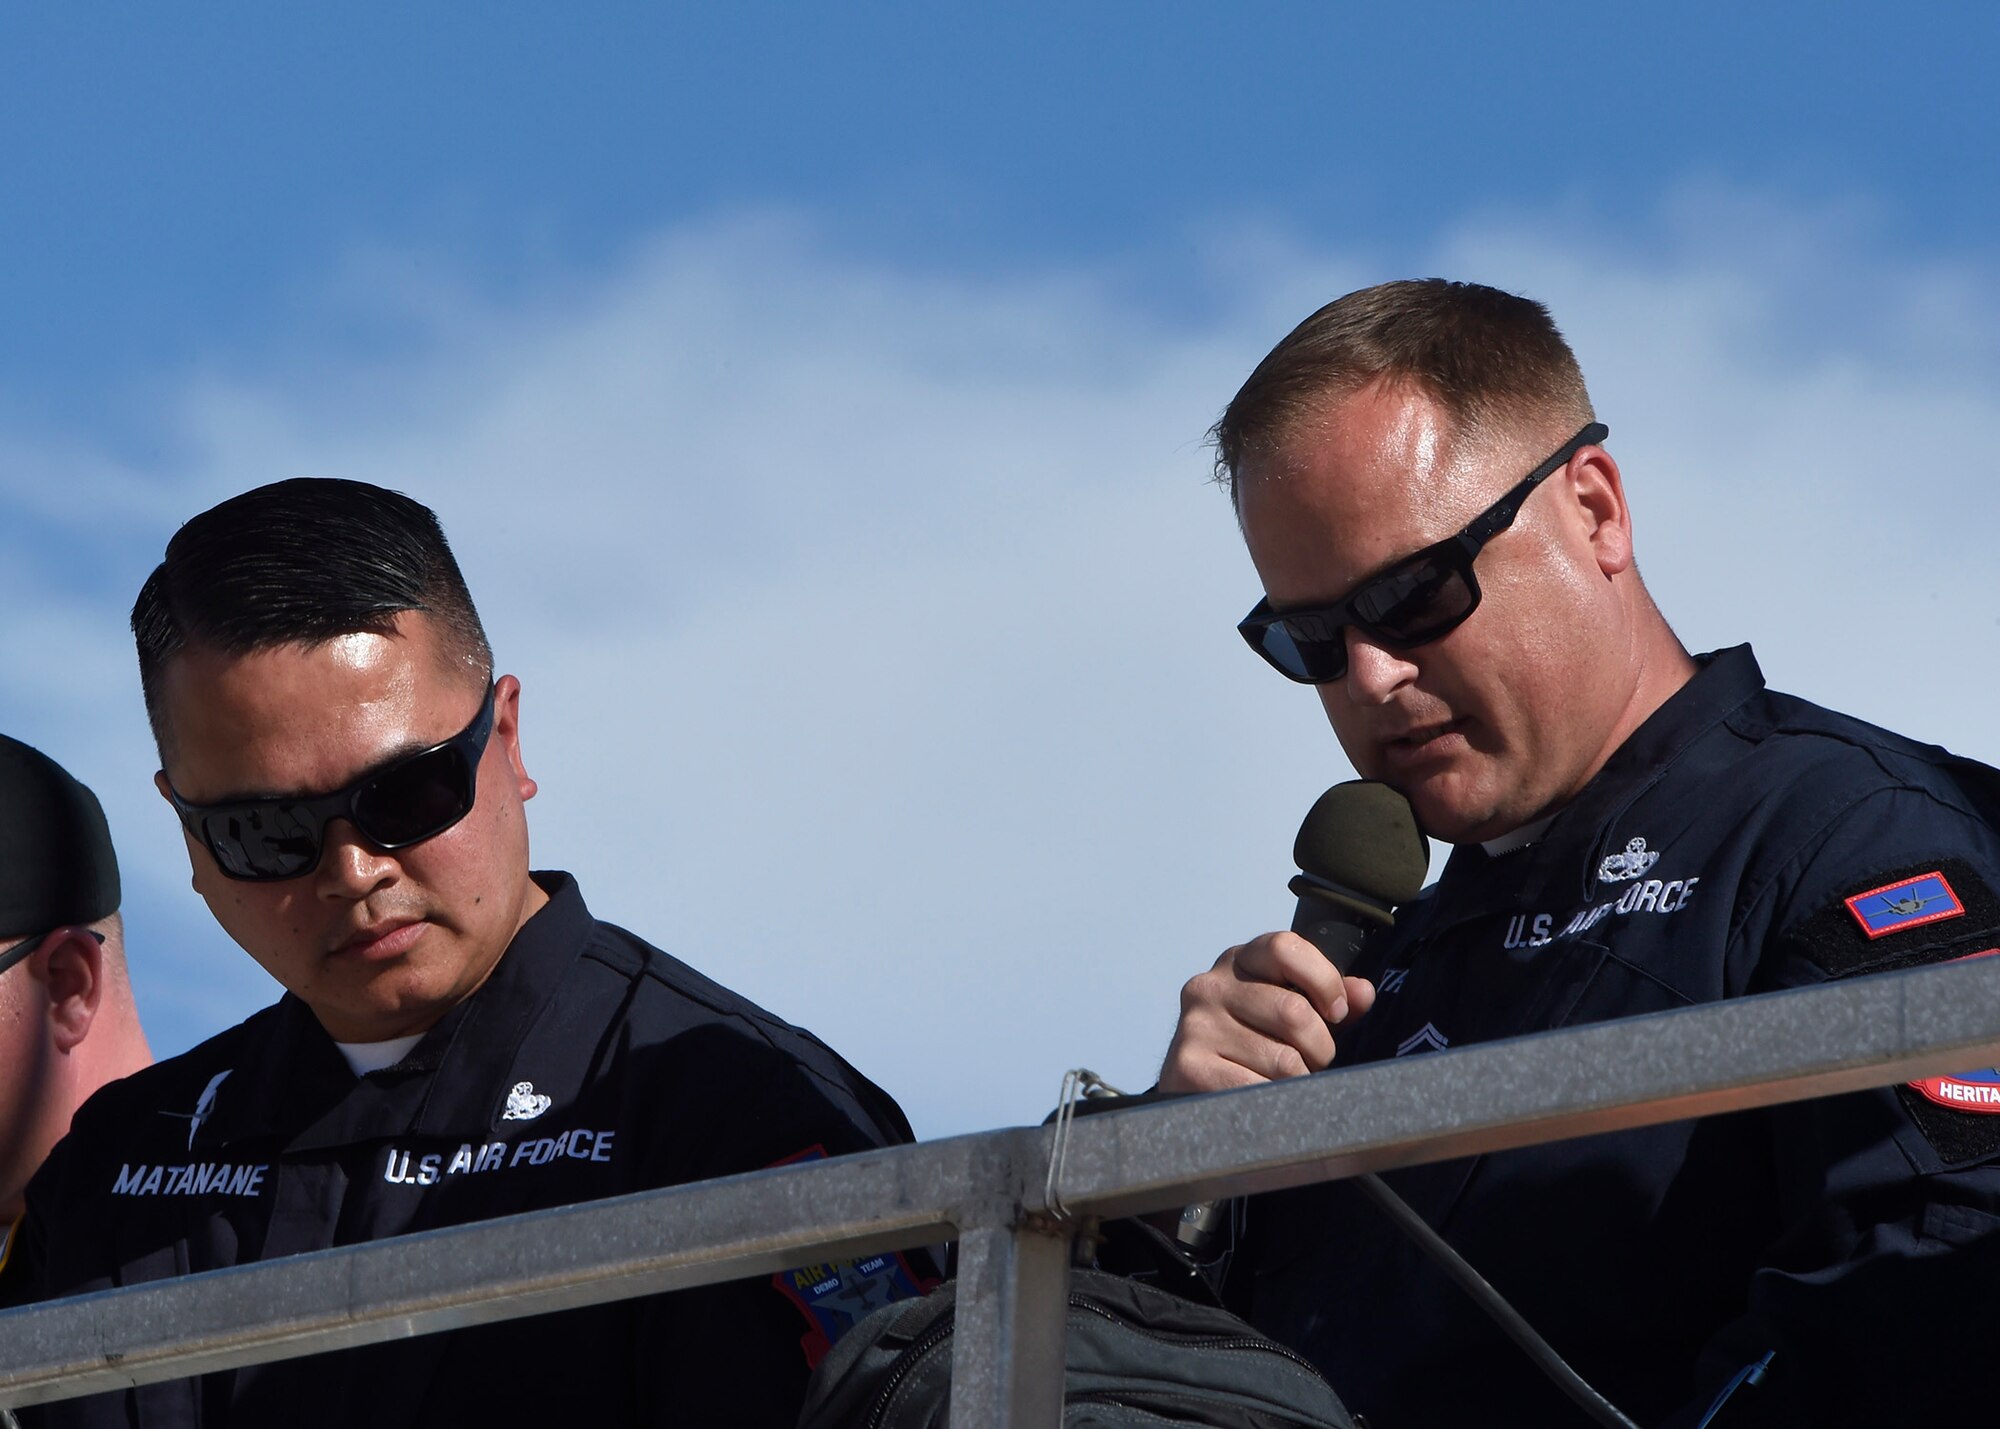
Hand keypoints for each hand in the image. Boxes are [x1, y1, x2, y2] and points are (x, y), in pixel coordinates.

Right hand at [1158, 932, 1375, 1093]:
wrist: (1193, 1085)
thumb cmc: (1253, 1041)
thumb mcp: (1288, 1007)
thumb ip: (1327, 997)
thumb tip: (1362, 993)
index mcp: (1238, 961)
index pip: (1285, 948)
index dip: (1323, 980)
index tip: (1336, 1012)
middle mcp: (1209, 986)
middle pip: (1293, 1011)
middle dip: (1320, 1047)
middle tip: (1312, 1061)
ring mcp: (1195, 1026)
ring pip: (1284, 1060)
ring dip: (1300, 1080)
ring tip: (1287, 1082)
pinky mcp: (1188, 1067)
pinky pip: (1258, 1090)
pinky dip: (1276, 1103)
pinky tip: (1267, 1101)